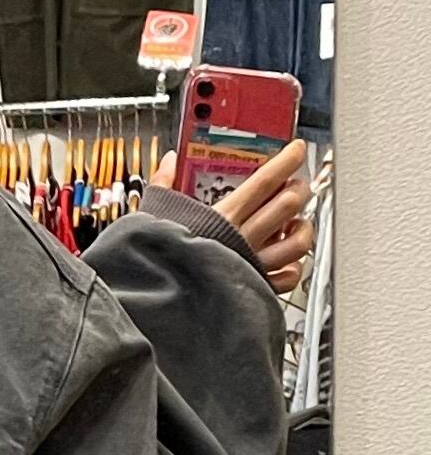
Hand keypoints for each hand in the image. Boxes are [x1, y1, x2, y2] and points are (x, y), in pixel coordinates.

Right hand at [152, 141, 315, 293]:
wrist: (159, 302)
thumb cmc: (158, 261)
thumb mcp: (153, 216)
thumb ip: (163, 185)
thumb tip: (168, 163)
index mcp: (223, 217)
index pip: (266, 181)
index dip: (287, 160)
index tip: (296, 151)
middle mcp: (243, 239)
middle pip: (289, 204)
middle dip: (298, 190)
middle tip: (295, 186)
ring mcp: (252, 265)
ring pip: (298, 242)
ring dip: (301, 230)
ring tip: (294, 225)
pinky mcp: (253, 288)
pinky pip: (287, 278)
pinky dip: (292, 268)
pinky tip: (285, 262)